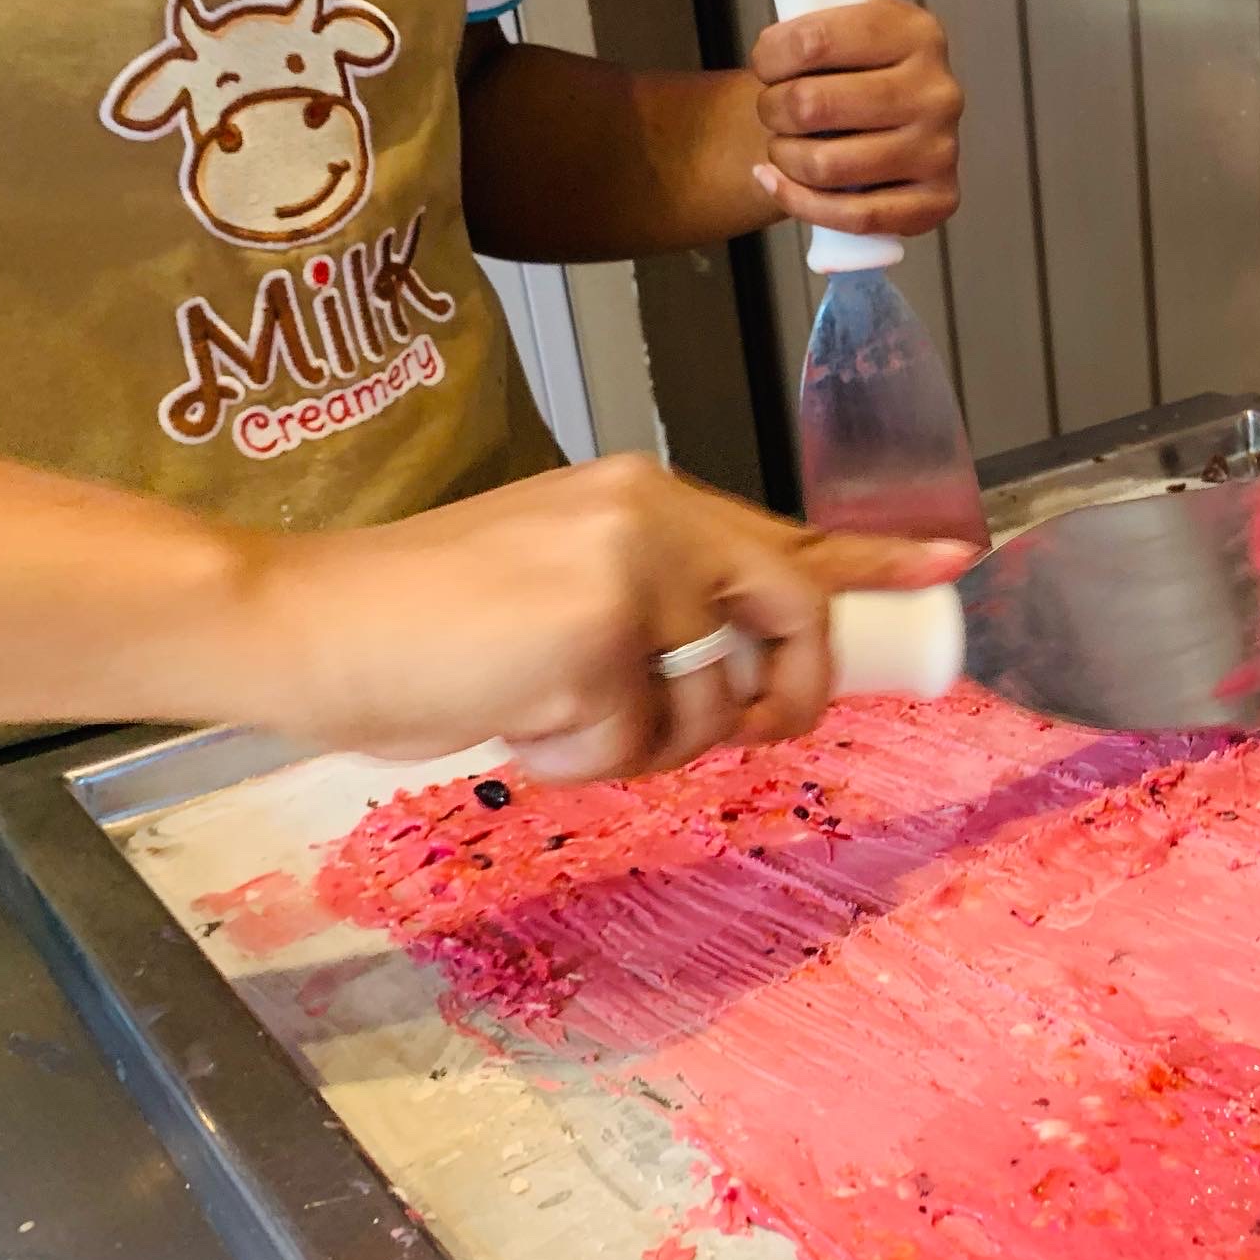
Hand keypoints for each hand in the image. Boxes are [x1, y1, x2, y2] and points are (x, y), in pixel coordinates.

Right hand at [250, 456, 973, 782]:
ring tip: (546, 710)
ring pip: (710, 705)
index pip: (783, 532)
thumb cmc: (420, 622)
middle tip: (742, 729)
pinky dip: (577, 761)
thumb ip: (654, 612)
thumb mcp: (556, 596)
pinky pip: (637, 743)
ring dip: (637, 742)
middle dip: (782, 696)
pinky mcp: (602, 631)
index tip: (952, 563)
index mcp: (642, 498)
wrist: (307, 623)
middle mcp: (651, 514)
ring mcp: (631, 567)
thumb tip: (743, 676)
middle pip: (790, 616)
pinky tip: (512, 721)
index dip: (873, 559)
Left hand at [750, 0, 962, 238]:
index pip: (813, 40)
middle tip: (773, 111)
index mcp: (914, 28)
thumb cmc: (840, 66)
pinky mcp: (934, 201)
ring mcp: (940, 149)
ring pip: (828, 166)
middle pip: (814, 107)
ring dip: (784, 159)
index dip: (769, 57)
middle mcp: (939, 88)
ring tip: (783, 146)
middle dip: (772, 112)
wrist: (865, 130)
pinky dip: (801, 203)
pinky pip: (851, 217)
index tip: (765, 63)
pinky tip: (781, 184)